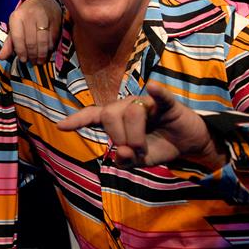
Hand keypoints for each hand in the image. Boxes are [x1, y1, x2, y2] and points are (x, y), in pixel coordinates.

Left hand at [0, 0, 62, 62]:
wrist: (42, 1)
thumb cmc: (26, 17)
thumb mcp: (15, 27)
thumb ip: (9, 43)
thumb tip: (2, 57)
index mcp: (17, 17)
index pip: (18, 38)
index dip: (21, 51)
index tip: (23, 60)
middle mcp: (30, 15)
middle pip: (31, 41)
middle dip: (32, 55)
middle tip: (34, 62)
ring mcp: (44, 16)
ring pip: (43, 41)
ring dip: (42, 54)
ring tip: (40, 61)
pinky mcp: (55, 19)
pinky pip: (53, 37)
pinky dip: (50, 47)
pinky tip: (48, 52)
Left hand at [57, 83, 228, 168]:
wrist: (187, 144)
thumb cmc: (158, 146)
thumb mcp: (140, 160)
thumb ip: (127, 161)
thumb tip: (122, 154)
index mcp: (116, 119)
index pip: (93, 116)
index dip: (78, 120)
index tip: (61, 126)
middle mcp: (127, 106)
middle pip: (110, 116)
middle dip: (118, 138)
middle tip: (132, 151)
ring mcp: (146, 102)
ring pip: (130, 112)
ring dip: (136, 136)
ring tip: (144, 147)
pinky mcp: (167, 103)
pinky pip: (160, 96)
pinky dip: (157, 92)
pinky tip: (153, 87)